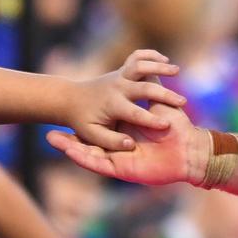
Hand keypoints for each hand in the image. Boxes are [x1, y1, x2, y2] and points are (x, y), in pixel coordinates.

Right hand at [48, 100, 207, 185]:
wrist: (190, 150)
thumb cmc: (175, 126)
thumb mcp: (155, 101)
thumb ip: (143, 86)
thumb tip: (137, 67)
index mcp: (122, 132)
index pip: (95, 129)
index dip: (77, 125)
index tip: (62, 113)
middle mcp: (117, 147)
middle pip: (86, 145)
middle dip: (66, 141)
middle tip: (48, 137)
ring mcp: (118, 160)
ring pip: (88, 156)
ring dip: (69, 149)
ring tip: (51, 141)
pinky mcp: (121, 170)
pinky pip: (98, 165)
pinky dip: (83, 159)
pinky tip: (69, 153)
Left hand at [67, 50, 186, 150]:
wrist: (71, 99)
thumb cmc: (83, 121)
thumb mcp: (93, 135)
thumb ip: (111, 142)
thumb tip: (129, 144)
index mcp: (112, 105)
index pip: (135, 113)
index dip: (151, 120)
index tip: (166, 126)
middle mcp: (117, 88)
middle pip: (143, 88)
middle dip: (164, 94)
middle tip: (181, 102)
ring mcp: (120, 76)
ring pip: (140, 66)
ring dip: (158, 66)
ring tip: (176, 70)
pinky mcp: (122, 70)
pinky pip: (137, 57)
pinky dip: (150, 55)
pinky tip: (164, 59)